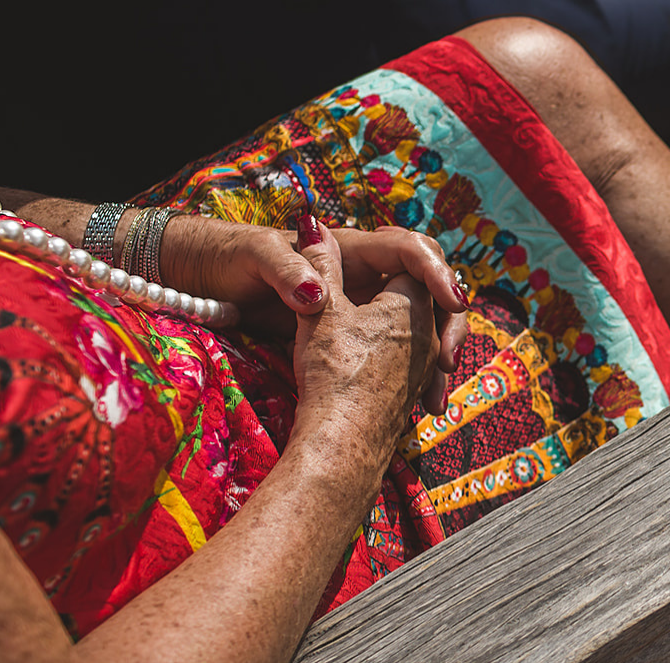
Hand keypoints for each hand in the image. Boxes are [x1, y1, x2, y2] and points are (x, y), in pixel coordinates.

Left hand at [161, 214, 468, 409]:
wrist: (216, 282)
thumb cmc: (238, 263)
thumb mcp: (259, 260)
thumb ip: (288, 270)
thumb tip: (314, 293)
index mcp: (355, 250)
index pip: (414, 252)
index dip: (438, 273)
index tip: (453, 303)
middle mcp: (371, 277)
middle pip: (434, 294)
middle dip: (451, 327)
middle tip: (447, 362)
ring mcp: (373, 308)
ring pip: (428, 328)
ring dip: (440, 358)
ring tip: (435, 399)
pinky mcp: (366, 336)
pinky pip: (411, 352)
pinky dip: (421, 377)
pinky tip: (423, 406)